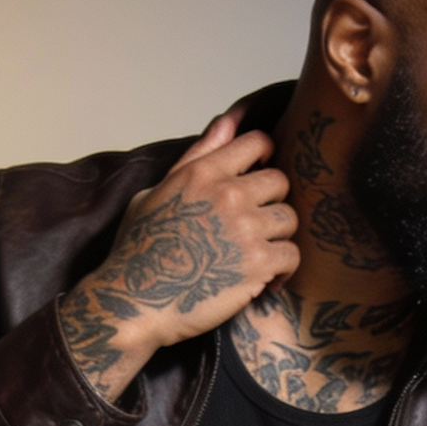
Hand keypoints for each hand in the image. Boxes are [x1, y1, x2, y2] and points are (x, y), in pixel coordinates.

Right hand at [59, 110, 299, 401]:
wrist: (134, 302)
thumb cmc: (137, 250)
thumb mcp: (155, 192)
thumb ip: (195, 158)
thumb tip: (228, 123)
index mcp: (203, 173)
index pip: (257, 143)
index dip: (264, 158)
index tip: (259, 177)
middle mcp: (228, 194)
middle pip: (280, 182)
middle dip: (271, 203)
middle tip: (257, 226)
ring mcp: (246, 228)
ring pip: (289, 219)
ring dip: (278, 237)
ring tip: (261, 255)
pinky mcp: (258, 264)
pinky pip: (292, 256)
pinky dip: (284, 271)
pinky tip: (266, 281)